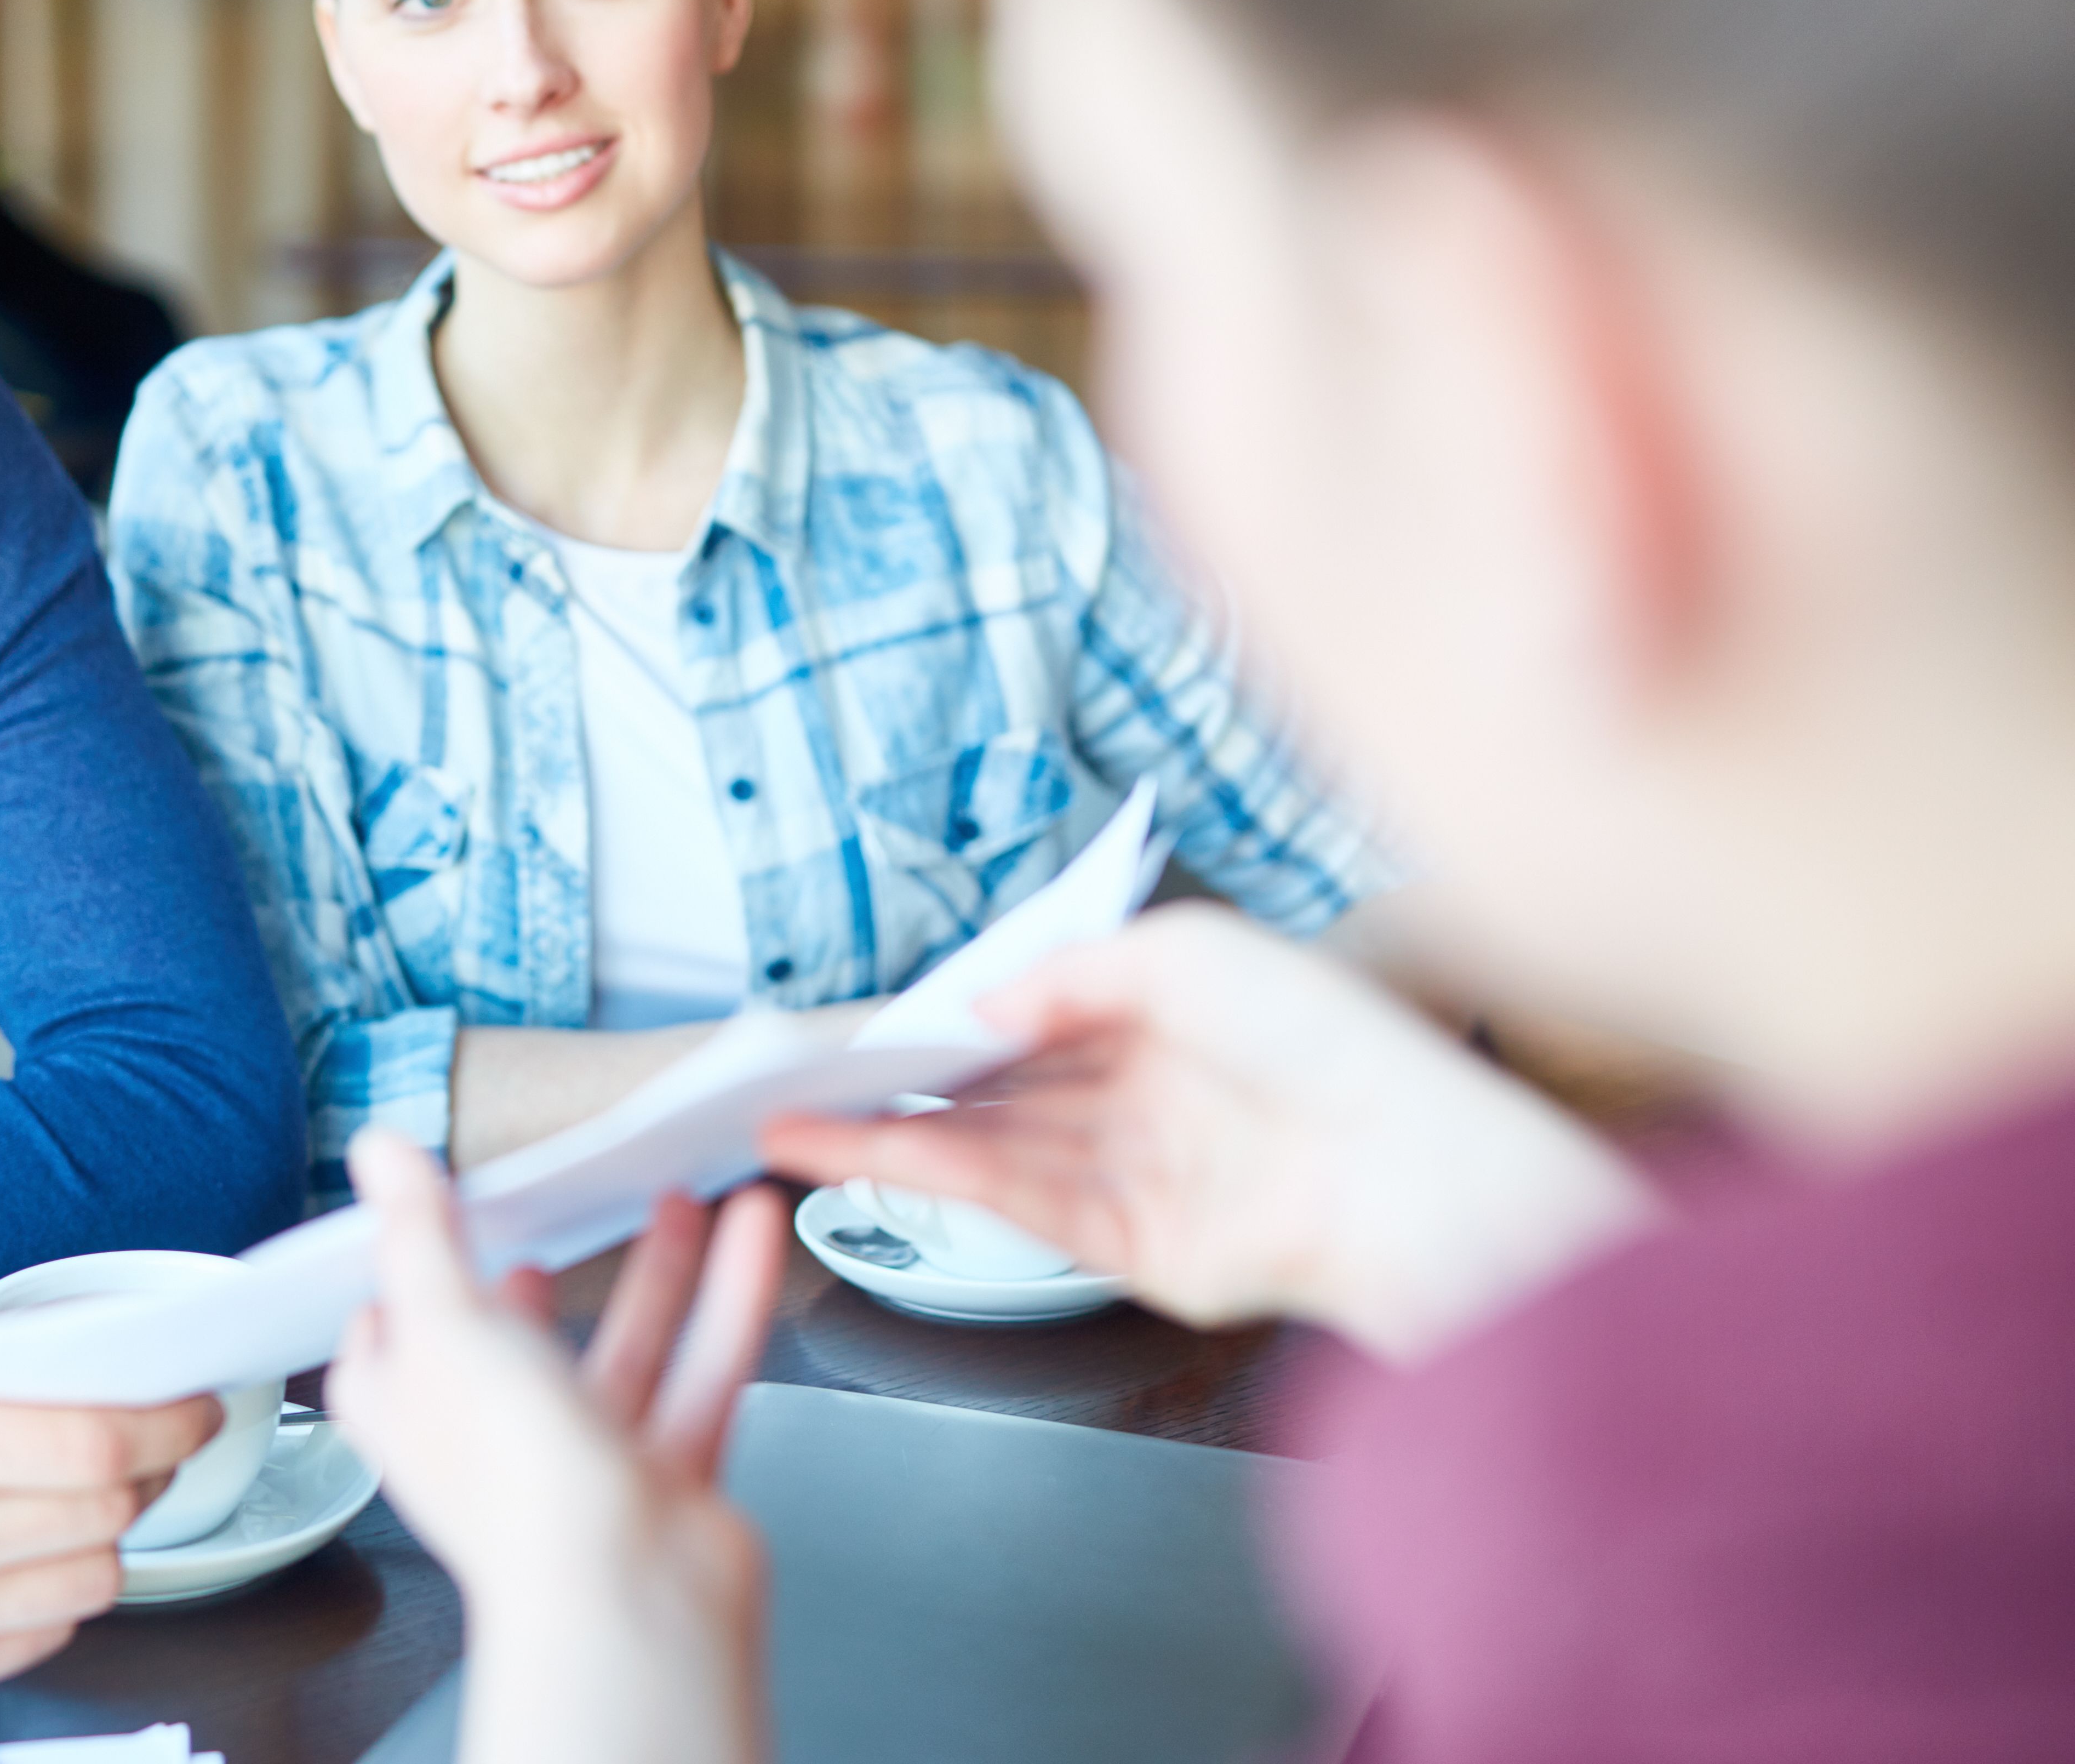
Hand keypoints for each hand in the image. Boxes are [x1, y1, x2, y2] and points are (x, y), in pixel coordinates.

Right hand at [0, 1353, 219, 1694]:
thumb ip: (13, 1381)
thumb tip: (135, 1380)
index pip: (98, 1444)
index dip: (169, 1423)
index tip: (195, 1406)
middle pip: (106, 1509)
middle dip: (153, 1468)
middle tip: (154, 1442)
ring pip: (95, 1578)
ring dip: (108, 1533)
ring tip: (83, 1497)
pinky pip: (49, 1630)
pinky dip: (59, 1587)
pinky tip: (27, 1550)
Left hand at [328, 1130, 779, 1763]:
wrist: (629, 1597)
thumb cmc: (518, 1484)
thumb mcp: (447, 1323)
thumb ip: (419, 1233)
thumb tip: (379, 1153)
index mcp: (418, 1415)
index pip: (385, 1347)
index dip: (399, 1285)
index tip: (423, 1220)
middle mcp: (496, 1443)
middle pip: (514, 1341)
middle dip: (543, 1268)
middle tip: (563, 1204)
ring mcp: (585, 1465)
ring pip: (623, 1351)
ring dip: (655, 1273)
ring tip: (677, 1196)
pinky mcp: (669, 1476)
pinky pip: (701, 1371)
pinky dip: (728, 1302)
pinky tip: (750, 1237)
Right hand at [764, 904, 1656, 1361]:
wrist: (1404, 1167)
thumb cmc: (1328, 1043)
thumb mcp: (1191, 949)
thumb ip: (1072, 973)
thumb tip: (983, 1008)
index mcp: (1173, 1021)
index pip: (1040, 1018)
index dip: (952, 1019)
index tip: (874, 1020)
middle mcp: (1147, 1097)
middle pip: (998, 1091)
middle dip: (898, 1085)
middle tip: (802, 1078)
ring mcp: (1132, 1172)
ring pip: (983, 1149)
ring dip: (882, 1139)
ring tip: (788, 1125)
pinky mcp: (1123, 1243)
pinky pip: (1005, 1200)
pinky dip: (924, 1178)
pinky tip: (856, 1155)